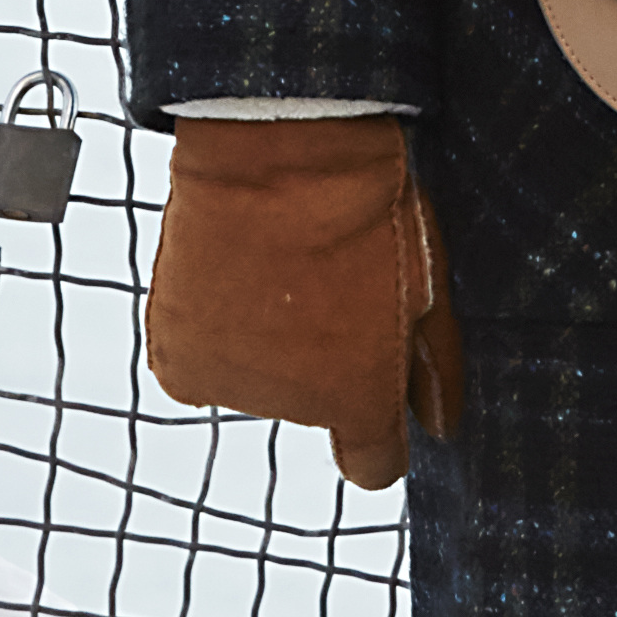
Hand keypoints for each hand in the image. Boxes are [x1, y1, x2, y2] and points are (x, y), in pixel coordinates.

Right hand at [138, 115, 450, 487]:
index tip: (369, 388)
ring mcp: (233, 386)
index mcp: (364, 400)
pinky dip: (205, 329)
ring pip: (251, 377)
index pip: (374, 464)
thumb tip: (439, 424)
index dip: (374, 429)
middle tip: (318, 285)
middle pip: (307, 403)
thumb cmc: (362, 205)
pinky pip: (197, 361)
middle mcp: (296, 411)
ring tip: (268, 265)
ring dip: (256, 339)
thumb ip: (434, 368)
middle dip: (313, 359)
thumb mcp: (428, 281)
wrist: (278, 152)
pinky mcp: (178, 360)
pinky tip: (227, 276)